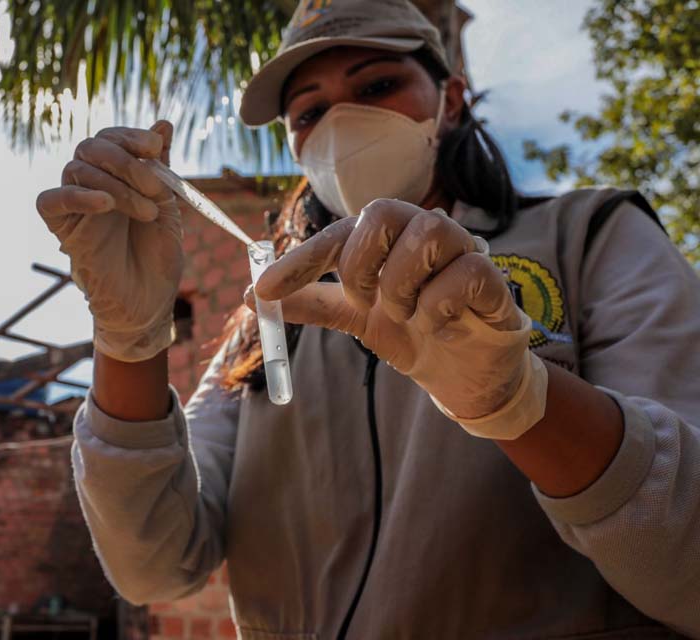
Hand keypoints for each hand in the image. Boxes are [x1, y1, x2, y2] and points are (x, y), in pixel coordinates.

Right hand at [36, 121, 182, 362]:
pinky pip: (51, 201)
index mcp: (117, 177)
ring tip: (147, 211)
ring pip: (76, 169)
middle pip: (91, 147)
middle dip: (126, 160)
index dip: (130, 135)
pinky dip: (77, 196)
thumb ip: (161, 166)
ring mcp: (76, 208)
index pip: (110, 138)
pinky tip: (106, 204)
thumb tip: (164, 123)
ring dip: (118, 184)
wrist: (150, 303)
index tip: (155, 148)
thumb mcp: (168, 205)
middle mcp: (92, 186)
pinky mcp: (63, 230)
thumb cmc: (158, 258)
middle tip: (156, 188)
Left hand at [251, 199, 546, 438]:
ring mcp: (462, 252)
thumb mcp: (354, 318)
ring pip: (428, 233)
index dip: (300, 260)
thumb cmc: (411, 333)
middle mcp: (422, 234)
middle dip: (360, 263)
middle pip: (384, 211)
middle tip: (361, 302)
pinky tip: (438, 325)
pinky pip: (466, 272)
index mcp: (387, 239)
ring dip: (402, 285)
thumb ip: (310, 303)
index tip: (265, 290)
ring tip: (405, 316)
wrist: (461, 375)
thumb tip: (251, 296)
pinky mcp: (493, 280)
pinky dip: (439, 305)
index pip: (339, 232)